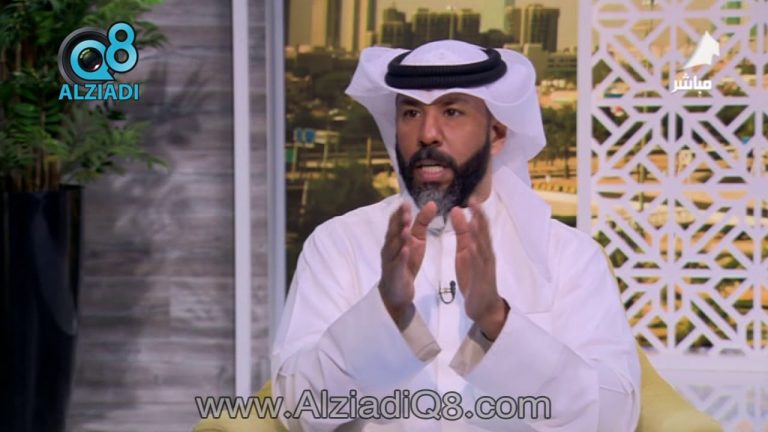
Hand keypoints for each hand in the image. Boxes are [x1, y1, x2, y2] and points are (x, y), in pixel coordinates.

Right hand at [379, 201, 437, 325]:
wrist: (397, 290)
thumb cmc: (406, 261)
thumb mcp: (417, 239)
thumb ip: (422, 222)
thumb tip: (432, 203)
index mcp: (395, 237)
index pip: (396, 222)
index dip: (400, 213)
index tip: (406, 202)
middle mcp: (389, 247)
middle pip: (393, 232)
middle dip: (399, 222)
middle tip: (406, 211)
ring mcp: (390, 260)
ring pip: (394, 247)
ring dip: (399, 237)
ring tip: (406, 228)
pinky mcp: (395, 273)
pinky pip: (398, 264)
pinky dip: (401, 257)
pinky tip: (405, 250)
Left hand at [450, 199, 507, 340]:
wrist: (483, 307)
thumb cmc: (474, 278)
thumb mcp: (465, 252)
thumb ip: (462, 232)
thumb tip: (457, 210)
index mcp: (481, 247)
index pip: (480, 227)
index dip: (477, 213)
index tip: (472, 197)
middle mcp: (486, 255)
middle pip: (484, 234)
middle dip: (480, 218)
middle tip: (475, 201)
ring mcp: (486, 267)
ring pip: (484, 247)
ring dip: (480, 233)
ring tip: (476, 219)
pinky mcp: (482, 279)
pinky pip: (479, 266)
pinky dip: (477, 255)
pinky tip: (473, 246)